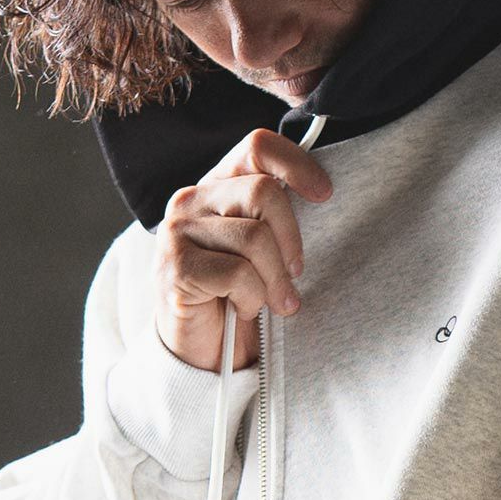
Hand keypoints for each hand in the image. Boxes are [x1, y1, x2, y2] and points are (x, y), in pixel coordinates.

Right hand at [152, 127, 333, 371]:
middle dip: (290, 241)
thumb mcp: (261, 248)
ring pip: (255, 238)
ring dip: (273, 280)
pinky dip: (251, 299)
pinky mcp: (176, 268)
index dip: (296, 165)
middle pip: (264, 193)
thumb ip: (274, 216)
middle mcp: (190, 200)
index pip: (256, 148)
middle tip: (293, 275)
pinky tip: (240, 308)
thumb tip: (321, 193)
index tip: (324, 194)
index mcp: (215, 186)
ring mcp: (178, 232)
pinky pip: (239, 274)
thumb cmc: (236, 295)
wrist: (201, 352)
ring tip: (268, 300)